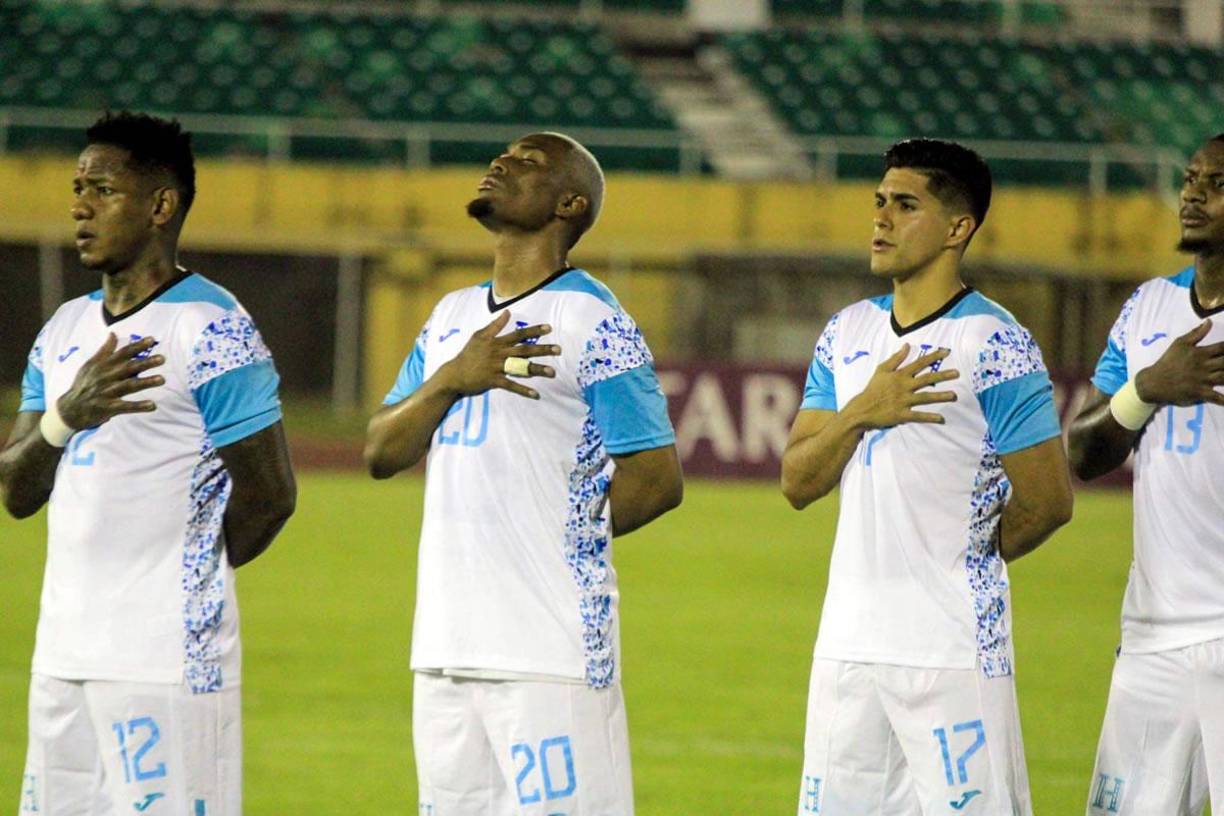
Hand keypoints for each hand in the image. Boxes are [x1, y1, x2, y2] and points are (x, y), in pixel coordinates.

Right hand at [57, 334, 164, 428]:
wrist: (69, 409)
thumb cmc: (83, 385)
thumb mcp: (90, 365)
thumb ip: (104, 350)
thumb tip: (113, 334)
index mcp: (103, 366)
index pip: (122, 353)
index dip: (137, 346)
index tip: (151, 339)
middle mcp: (106, 377)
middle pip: (128, 368)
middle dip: (146, 363)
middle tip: (162, 358)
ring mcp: (107, 393)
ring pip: (129, 386)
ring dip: (146, 382)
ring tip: (162, 379)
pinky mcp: (108, 408)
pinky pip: (126, 407)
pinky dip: (138, 406)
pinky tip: (153, 405)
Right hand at [436, 311, 559, 399]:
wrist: (453, 374)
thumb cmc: (467, 354)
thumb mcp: (479, 336)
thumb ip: (495, 325)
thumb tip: (508, 312)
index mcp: (497, 342)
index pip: (518, 334)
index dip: (534, 331)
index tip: (549, 328)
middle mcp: (499, 353)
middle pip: (524, 350)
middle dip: (542, 349)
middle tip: (558, 349)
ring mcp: (496, 367)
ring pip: (520, 368)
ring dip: (537, 370)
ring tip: (553, 372)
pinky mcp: (493, 381)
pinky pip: (511, 386)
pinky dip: (523, 390)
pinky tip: (536, 394)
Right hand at [844, 345, 957, 429]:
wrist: (862, 408)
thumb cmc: (873, 389)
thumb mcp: (882, 370)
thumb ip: (896, 358)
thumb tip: (907, 345)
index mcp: (900, 375)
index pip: (919, 363)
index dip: (933, 357)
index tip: (946, 352)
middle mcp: (904, 387)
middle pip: (926, 379)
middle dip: (942, 376)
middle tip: (957, 373)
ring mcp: (904, 401)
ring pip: (925, 398)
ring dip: (940, 396)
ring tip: (954, 395)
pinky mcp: (902, 414)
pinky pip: (918, 416)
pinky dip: (929, 417)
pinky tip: (941, 418)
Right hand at [1134, 320, 1223, 406]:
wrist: (1154, 381)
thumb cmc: (1168, 361)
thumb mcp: (1179, 343)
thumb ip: (1196, 333)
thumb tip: (1210, 321)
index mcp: (1201, 353)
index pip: (1222, 347)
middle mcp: (1204, 366)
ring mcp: (1203, 380)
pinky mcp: (1200, 393)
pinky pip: (1216, 397)